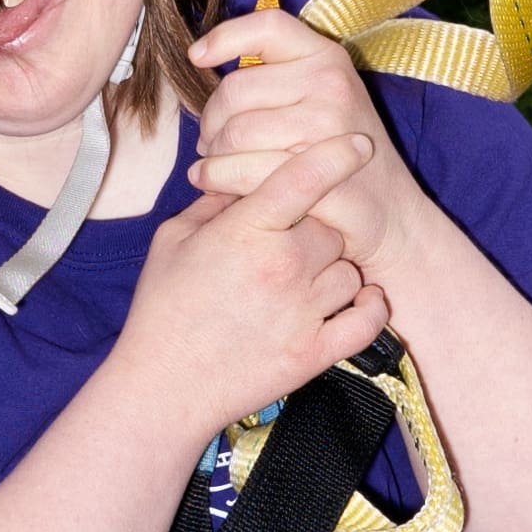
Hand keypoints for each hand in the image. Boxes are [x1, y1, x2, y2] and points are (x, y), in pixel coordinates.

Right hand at [105, 165, 391, 449]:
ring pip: (349, 271)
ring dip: (332, 272)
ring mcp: (303, 313)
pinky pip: (368, 320)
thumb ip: (214, 203)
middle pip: (330, 228)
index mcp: (246, 232)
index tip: (356, 143)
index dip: (335, 155)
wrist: (163, 388)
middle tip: (282, 250)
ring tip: (298, 285)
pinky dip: (369, 308)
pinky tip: (357, 301)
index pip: (303, 178)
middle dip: (312, 233)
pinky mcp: (316, 353)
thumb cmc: (162, 310)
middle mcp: (282, 267)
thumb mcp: (173, 241)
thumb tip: (243, 176)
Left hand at [185, 2, 428, 314]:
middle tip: (211, 144)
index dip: (225, 36)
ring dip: (213, 155)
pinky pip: (242, 169)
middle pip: (234, 89)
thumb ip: (277, 78)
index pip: (268, 26)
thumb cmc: (342, 156)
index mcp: (328, 59)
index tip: (196, 57)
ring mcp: (327, 128)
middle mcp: (330, 84)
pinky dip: (217, 178)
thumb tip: (202, 60)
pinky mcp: (316, 172)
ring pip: (233, 132)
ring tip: (216, 164)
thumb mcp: (322, 100)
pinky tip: (212, 183)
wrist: (392, 214)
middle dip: (210, 121)